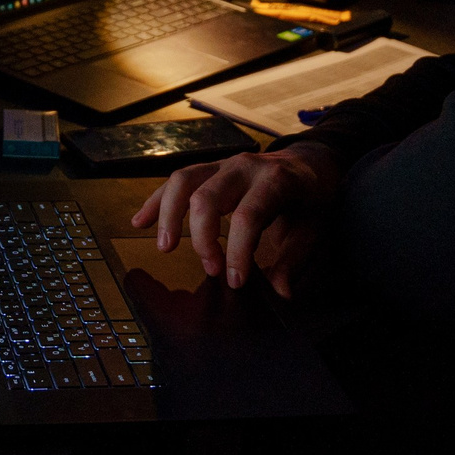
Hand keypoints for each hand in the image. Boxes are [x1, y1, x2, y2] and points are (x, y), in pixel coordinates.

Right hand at [129, 143, 344, 295]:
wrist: (310, 162)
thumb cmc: (312, 198)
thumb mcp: (314, 228)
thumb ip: (294, 260)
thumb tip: (280, 293)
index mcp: (275, 180)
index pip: (248, 216)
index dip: (238, 250)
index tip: (235, 281)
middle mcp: (244, 167)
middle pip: (207, 197)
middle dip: (202, 237)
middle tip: (210, 269)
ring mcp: (223, 164)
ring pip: (184, 181)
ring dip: (169, 215)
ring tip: (165, 246)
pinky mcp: (209, 169)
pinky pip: (176, 181)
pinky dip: (157, 201)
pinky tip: (141, 222)